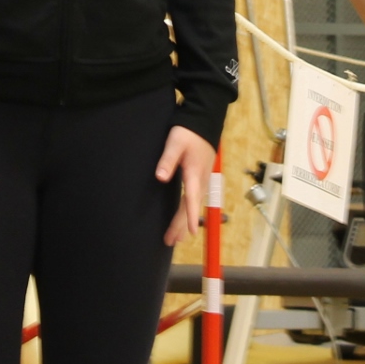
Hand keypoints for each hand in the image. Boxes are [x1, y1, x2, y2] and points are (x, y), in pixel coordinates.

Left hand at [155, 127, 214, 245]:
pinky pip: (195, 200)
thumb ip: (168, 160)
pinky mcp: (201, 178)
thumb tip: (160, 177)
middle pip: (191, 207)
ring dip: (185, 222)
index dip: (188, 217)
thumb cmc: (188, 132)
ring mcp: (203, 180)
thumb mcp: (175, 143)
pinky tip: (185, 219)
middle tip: (170, 241)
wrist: (204, 122)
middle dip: (181, 225)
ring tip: (178, 238)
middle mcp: (201, 181)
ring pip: (194, 205)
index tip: (189, 233)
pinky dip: (189, 212)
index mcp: (194, 174)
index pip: (191, 200)